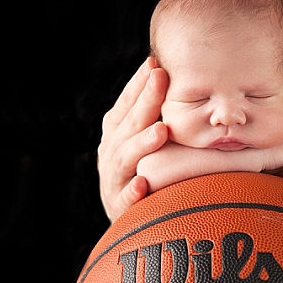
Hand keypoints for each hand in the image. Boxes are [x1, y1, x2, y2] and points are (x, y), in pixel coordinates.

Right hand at [97, 57, 169, 222]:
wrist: (127, 219)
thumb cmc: (142, 169)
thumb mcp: (142, 139)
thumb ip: (152, 113)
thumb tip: (171, 74)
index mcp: (116, 132)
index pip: (127, 103)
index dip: (139, 84)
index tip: (155, 64)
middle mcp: (111, 151)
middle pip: (128, 124)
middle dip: (145, 101)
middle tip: (160, 79)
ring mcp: (113, 179)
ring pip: (125, 158)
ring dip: (142, 144)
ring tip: (160, 131)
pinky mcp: (118, 206)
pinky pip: (125, 199)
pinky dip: (132, 191)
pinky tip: (143, 182)